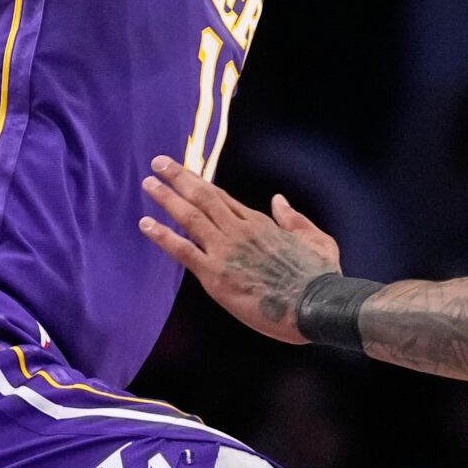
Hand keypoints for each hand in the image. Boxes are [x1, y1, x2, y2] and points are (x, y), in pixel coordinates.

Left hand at [141, 159, 341, 340]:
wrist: (316, 306)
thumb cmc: (321, 277)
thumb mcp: (316, 238)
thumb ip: (294, 218)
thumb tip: (279, 200)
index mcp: (261, 223)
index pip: (223, 198)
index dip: (201, 183)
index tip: (185, 173)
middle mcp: (240, 231)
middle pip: (203, 197)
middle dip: (179, 177)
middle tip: (159, 162)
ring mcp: (226, 251)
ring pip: (190, 217)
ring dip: (167, 198)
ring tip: (149, 183)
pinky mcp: (216, 275)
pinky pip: (184, 251)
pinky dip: (163, 236)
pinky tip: (146, 224)